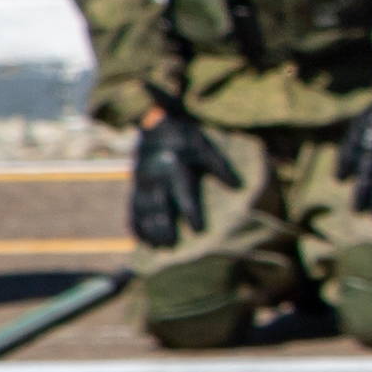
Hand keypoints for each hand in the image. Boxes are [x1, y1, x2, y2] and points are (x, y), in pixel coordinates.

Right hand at [127, 104, 224, 249]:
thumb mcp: (205, 146)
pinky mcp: (136, 184)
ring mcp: (143, 180)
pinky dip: (135, 224)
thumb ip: (221, 166)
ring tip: (158, 247)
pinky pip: (133, 206)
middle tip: (172, 245)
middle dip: (164, 225)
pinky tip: (141, 240)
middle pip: (159, 205)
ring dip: (149, 229)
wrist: (158, 124)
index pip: (184, 193)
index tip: (198, 230)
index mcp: (176, 166)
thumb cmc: (187, 138)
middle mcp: (157, 175)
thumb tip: (238, 186)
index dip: (191, 212)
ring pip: (144, 208)